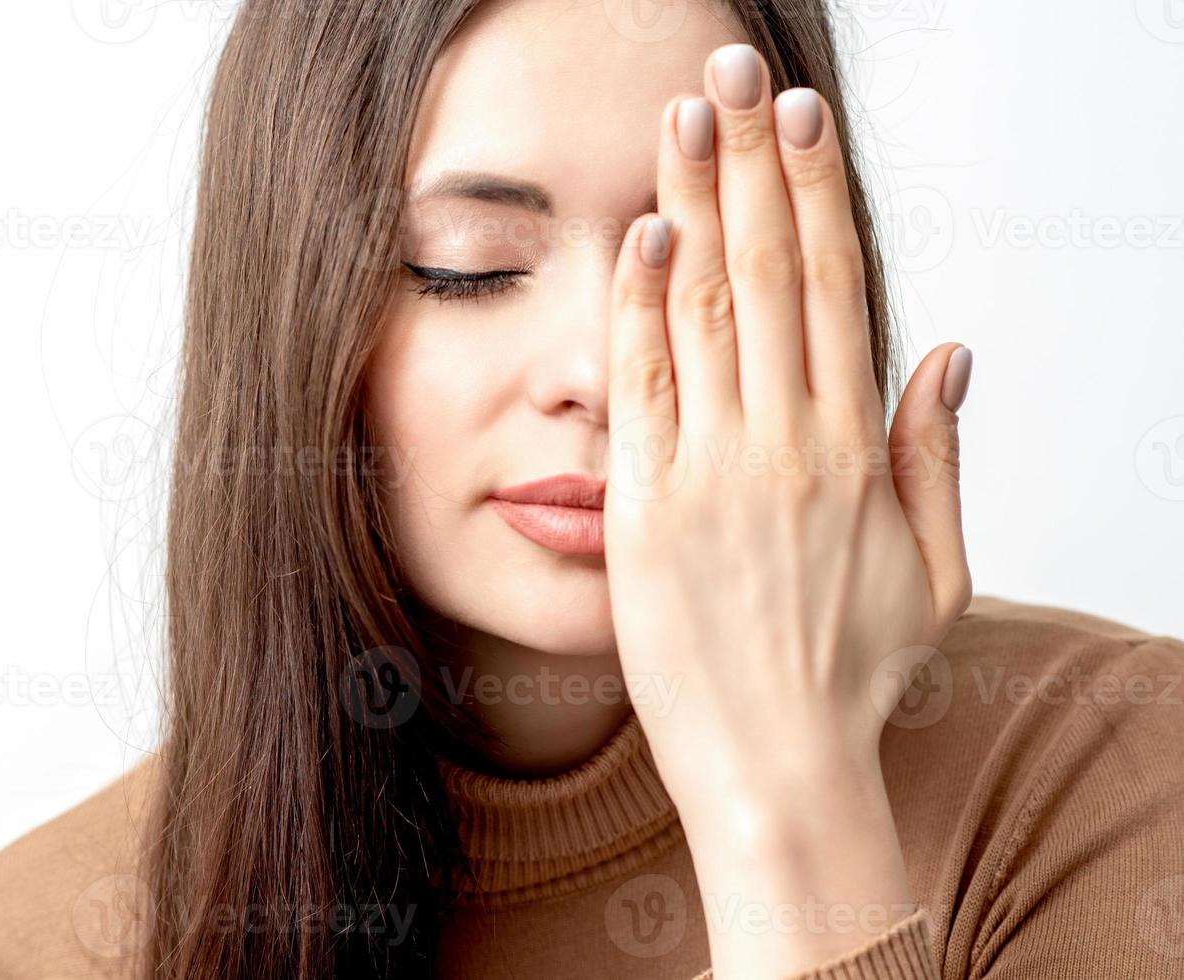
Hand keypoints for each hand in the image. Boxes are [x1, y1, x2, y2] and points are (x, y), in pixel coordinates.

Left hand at [602, 43, 972, 977]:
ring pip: (704, 310)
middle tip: (734, 75)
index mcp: (851, 451)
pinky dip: (640, 306)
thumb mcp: (932, 570)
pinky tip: (641, 235)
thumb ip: (935, 456)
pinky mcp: (645, 510)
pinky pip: (643, 387)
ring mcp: (711, 474)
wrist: (778, 770)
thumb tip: (951, 352)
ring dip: (693, 205)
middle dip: (751, 163)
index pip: (834, 288)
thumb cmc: (852, 676)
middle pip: (769, 272)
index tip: (802, 120)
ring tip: (682, 121)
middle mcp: (784, 445)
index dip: (816, 194)